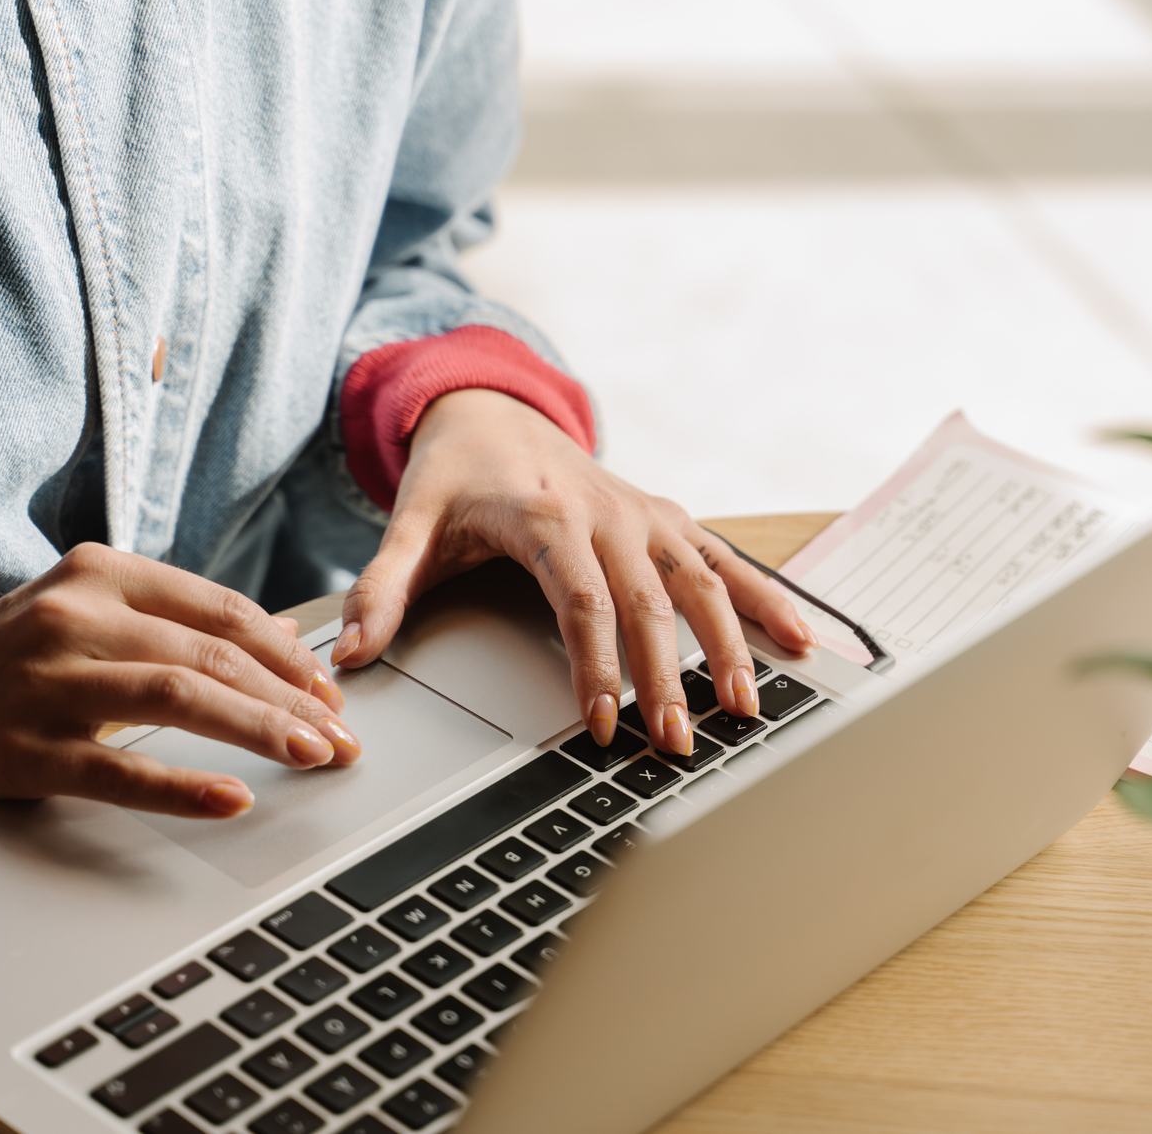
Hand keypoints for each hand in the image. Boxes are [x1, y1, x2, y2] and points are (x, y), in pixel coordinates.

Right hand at [0, 544, 360, 818]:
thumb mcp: (87, 618)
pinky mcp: (22, 747)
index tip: (332, 691)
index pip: (222, 611)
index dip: (290, 655)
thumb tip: (284, 646)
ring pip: (179, 698)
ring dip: (259, 730)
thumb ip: (175, 623)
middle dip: (292, 699)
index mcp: (100, 573)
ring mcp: (46, 681)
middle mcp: (73, 616)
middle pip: (212, 656)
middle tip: (341, 735)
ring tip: (312, 755)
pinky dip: (182, 787)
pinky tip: (231, 799)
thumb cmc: (9, 664)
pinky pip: (117, 770)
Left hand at [334, 389, 818, 753]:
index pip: (581, 598)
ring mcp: (647, 516)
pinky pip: (727, 561)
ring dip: (729, 645)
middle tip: (678, 743)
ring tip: (746, 708)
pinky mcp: (670, 521)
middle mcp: (608, 513)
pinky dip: (766, 598)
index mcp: (547, 516)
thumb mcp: (409, 523)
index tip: (604, 721)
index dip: (597, 662)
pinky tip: (801, 641)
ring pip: (701, 581)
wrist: (493, 408)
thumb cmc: (455, 474)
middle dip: (668, 677)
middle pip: (649, 601)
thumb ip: (381, 588)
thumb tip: (349, 654)